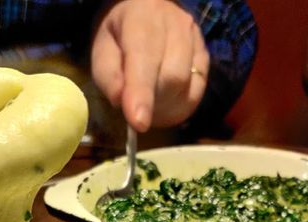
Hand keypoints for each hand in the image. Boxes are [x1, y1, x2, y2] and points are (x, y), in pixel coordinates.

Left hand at [91, 0, 208, 131]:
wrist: (146, 13)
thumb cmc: (119, 36)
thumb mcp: (103, 50)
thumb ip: (108, 75)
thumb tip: (120, 101)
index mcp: (142, 17)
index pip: (145, 59)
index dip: (142, 94)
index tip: (139, 123)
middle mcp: (175, 23)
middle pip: (171, 77)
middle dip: (152, 103)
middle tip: (135, 107)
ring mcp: (195, 38)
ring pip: (185, 86)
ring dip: (164, 106)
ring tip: (148, 102)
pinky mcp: (204, 56)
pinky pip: (196, 92)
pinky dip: (179, 106)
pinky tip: (164, 102)